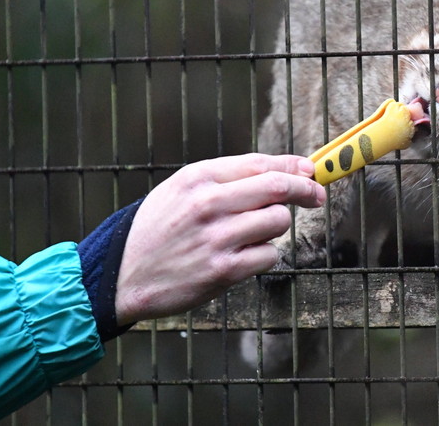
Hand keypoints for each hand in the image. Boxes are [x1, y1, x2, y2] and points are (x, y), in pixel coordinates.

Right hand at [114, 153, 324, 325]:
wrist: (122, 274)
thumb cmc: (159, 228)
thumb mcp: (183, 189)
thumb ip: (229, 177)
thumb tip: (285, 169)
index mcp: (199, 177)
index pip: (261, 163)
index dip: (294, 166)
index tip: (311, 172)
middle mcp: (209, 203)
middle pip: (278, 188)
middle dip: (306, 191)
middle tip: (316, 196)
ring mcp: (217, 238)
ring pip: (278, 221)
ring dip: (276, 227)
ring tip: (253, 233)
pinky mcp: (223, 271)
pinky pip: (269, 256)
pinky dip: (264, 256)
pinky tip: (243, 257)